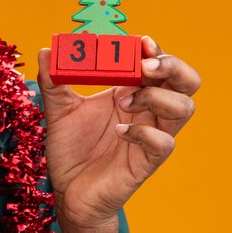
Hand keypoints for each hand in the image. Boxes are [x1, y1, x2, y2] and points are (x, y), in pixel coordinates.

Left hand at [37, 36, 200, 229]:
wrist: (68, 190)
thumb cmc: (70, 148)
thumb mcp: (58, 110)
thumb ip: (53, 81)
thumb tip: (47, 51)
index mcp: (130, 92)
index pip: (156, 64)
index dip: (155, 50)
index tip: (141, 41)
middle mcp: (146, 110)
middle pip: (185, 82)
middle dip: (172, 67)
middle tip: (145, 65)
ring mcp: (150, 135)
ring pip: (184, 108)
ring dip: (157, 97)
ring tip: (123, 101)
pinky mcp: (147, 161)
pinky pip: (163, 143)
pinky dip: (144, 132)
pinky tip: (120, 132)